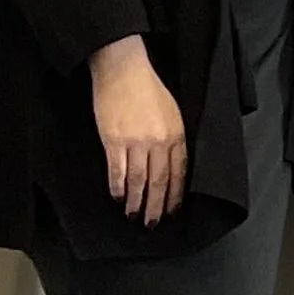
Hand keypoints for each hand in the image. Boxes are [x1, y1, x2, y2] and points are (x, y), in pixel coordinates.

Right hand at [88, 36, 185, 225]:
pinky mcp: (114, 141)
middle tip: (153, 223)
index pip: (179, 172)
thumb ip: (172, 138)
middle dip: (157, 206)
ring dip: (137, 202)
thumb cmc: (148, 89)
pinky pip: (117, 172)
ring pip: (139, 181)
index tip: (173, 210)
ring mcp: (136, 143)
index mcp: (177, 134)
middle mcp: (159, 141)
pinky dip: (118, 187)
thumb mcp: (172, 112)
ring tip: (134, 216)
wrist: (123, 71)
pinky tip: (118, 197)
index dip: (175, 194)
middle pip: (160, 182)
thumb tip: (170, 164)